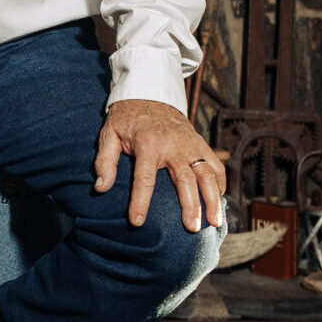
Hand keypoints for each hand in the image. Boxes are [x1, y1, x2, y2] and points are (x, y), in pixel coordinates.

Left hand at [93, 98, 223, 232]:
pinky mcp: (200, 143)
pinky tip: (220, 201)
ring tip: (215, 223)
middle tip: (192, 229)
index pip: (144, 178)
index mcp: (147, 144)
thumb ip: (105, 161)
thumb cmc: (126, 118)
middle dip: (190, 206)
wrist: (149, 92)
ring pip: (207, 174)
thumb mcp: (109, 133)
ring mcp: (190, 144)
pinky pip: (215, 164)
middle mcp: (173, 145)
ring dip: (213, 199)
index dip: (140, 202)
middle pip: (185, 180)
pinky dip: (221, 183)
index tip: (137, 223)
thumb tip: (100, 188)